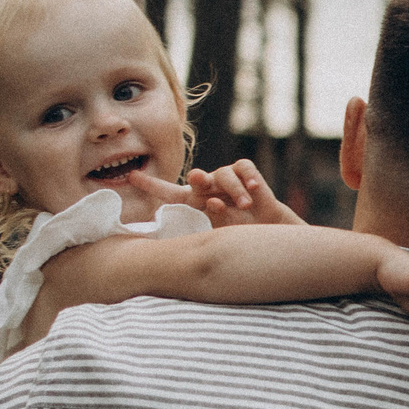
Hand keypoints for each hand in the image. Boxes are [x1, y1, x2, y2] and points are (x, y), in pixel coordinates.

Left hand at [134, 159, 305, 226]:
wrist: (277, 239)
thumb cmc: (247, 241)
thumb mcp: (227, 235)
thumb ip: (215, 219)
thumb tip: (208, 200)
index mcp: (199, 206)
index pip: (171, 194)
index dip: (152, 185)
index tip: (131, 177)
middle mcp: (211, 191)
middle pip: (197, 178)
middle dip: (199, 179)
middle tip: (200, 184)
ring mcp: (230, 183)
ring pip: (223, 173)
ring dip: (233, 189)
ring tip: (246, 206)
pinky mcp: (250, 178)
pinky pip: (244, 167)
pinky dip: (248, 178)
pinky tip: (255, 191)